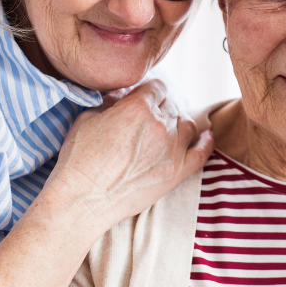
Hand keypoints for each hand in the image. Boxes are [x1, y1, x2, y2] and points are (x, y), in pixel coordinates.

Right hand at [44, 79, 213, 229]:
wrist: (83, 200)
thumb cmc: (79, 159)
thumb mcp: (87, 117)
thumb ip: (111, 101)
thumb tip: (123, 96)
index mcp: (138, 107)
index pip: (156, 86)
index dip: (148, 90)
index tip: (142, 96)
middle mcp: (160, 125)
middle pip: (172, 104)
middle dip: (161, 106)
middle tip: (150, 115)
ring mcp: (172, 150)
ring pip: (188, 124)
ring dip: (179, 121)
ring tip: (169, 126)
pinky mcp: (176, 173)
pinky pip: (202, 153)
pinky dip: (206, 142)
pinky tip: (207, 135)